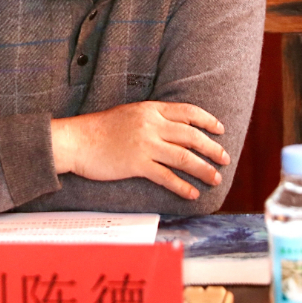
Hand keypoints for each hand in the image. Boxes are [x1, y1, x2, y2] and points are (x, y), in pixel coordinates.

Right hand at [50, 101, 228, 199]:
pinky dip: (182, 186)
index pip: (188, 112)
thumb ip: (151, 118)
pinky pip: (166, 177)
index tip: (220, 130)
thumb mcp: (129, 114)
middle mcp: (151, 124)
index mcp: (150, 109)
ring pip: (184, 157)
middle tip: (225, 158)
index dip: (207, 121)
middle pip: (191, 136)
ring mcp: (145, 144)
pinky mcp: (137, 164)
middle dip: (212, 148)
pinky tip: (192, 193)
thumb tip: (173, 128)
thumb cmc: (99, 129)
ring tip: (215, 178)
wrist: (77, 140)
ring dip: (203, 169)